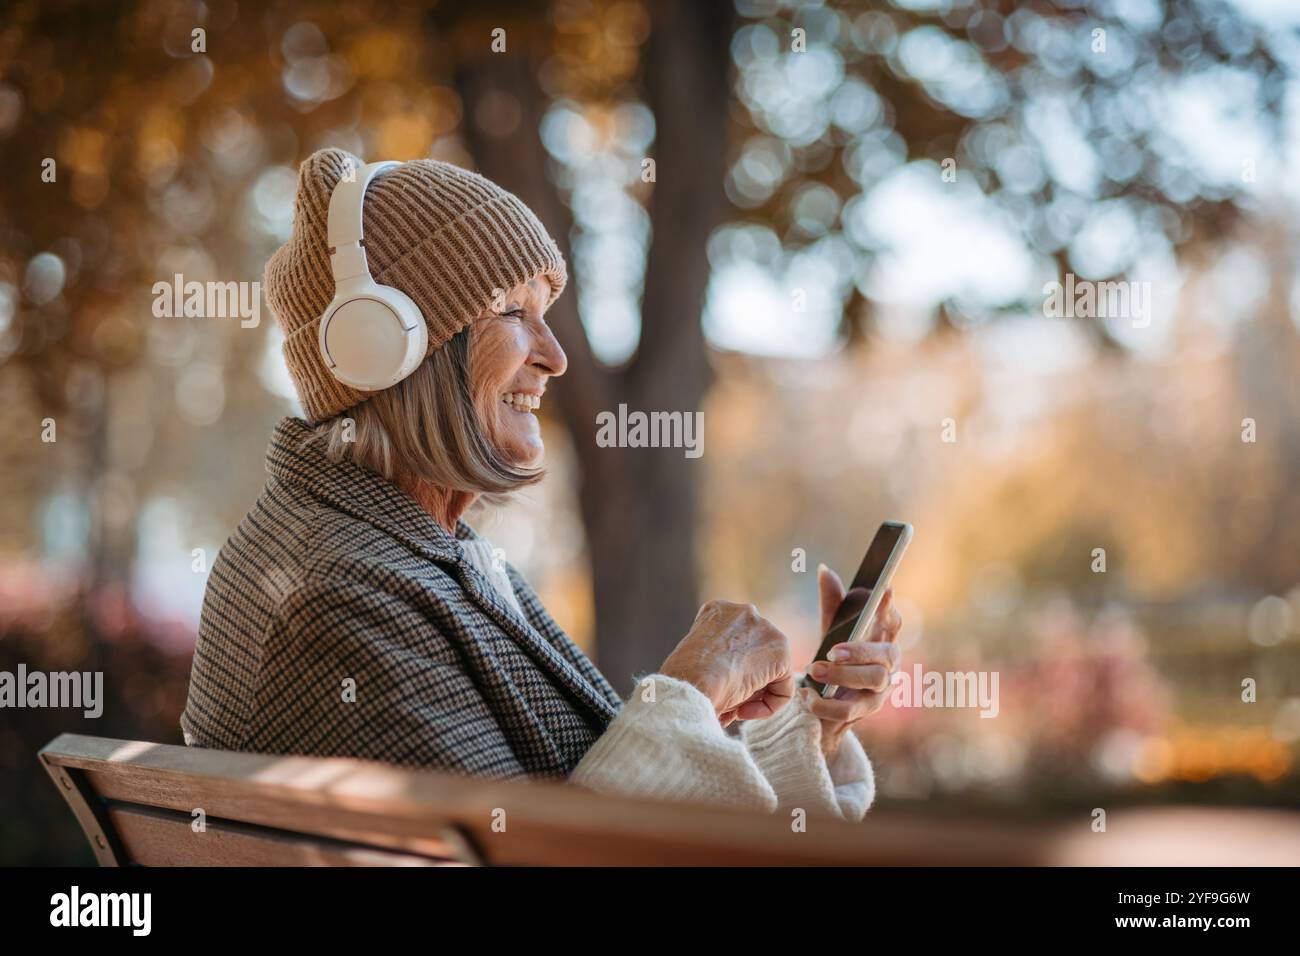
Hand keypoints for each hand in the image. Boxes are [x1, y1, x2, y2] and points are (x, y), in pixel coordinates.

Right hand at [659, 600, 794, 726]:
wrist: (690, 684)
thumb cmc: (684, 678)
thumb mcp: (695, 659)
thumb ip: (718, 659)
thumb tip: (734, 682)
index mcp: (718, 611)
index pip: (734, 643)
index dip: (727, 673)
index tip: (717, 689)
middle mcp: (743, 612)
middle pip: (754, 654)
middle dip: (745, 683)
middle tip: (729, 705)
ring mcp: (765, 628)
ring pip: (769, 670)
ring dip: (755, 695)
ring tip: (735, 710)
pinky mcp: (781, 651)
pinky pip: (784, 686)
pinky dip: (770, 705)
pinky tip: (745, 712)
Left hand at [804, 564, 902, 762]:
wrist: (826, 706)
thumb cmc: (835, 661)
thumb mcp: (831, 631)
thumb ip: (832, 604)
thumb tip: (824, 570)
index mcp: (882, 640)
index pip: (893, 623)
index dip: (890, 608)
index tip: (885, 591)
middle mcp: (888, 665)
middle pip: (886, 655)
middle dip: (860, 651)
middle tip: (831, 651)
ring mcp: (881, 690)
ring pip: (874, 680)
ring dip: (842, 675)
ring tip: (813, 670)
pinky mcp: (866, 712)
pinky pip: (850, 710)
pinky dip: (825, 704)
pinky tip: (806, 696)